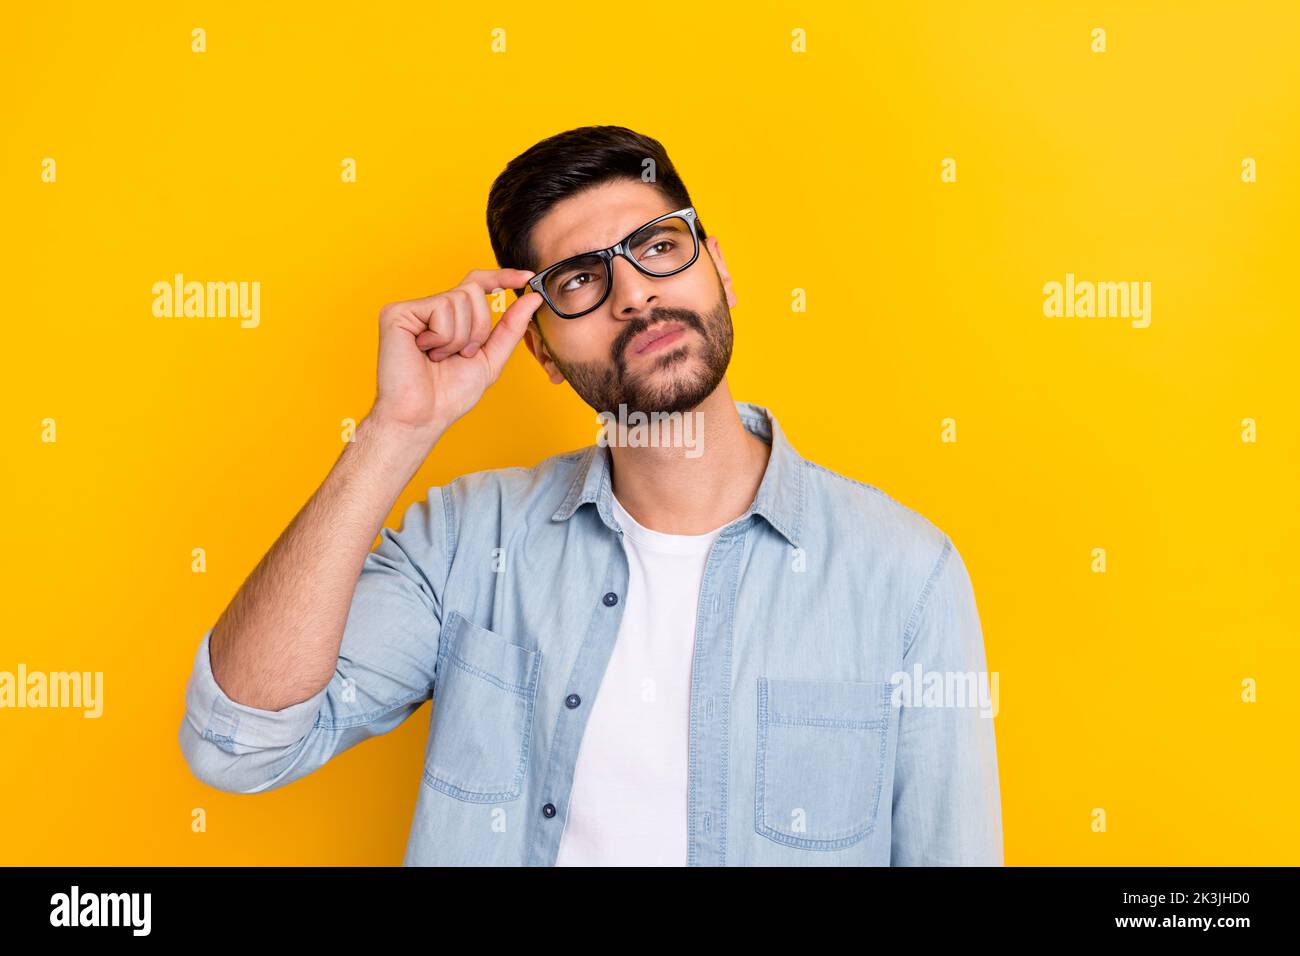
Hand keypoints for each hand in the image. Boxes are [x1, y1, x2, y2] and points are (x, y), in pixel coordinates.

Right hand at [369, 268, 542, 437]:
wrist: (422, 416)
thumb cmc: (449, 394)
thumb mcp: (490, 358)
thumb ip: (511, 327)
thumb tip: (533, 298)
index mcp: (450, 317)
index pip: (478, 284)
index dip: (502, 276)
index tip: (528, 277)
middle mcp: (431, 308)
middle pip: (474, 290)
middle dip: (479, 327)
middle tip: (460, 354)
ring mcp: (413, 309)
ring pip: (460, 299)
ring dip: (460, 337)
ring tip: (438, 357)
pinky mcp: (397, 312)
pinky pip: (441, 308)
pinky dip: (442, 336)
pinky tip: (424, 351)